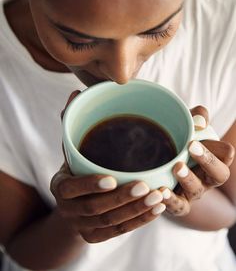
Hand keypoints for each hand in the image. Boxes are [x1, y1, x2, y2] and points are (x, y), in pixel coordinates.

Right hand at [50, 91, 165, 242]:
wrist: (72, 204)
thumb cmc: (76, 169)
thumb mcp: (72, 148)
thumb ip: (74, 122)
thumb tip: (75, 92)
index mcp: (61, 186)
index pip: (71, 188)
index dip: (90, 185)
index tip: (111, 178)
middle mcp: (68, 209)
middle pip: (95, 209)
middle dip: (121, 198)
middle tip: (146, 186)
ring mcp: (82, 226)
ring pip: (110, 223)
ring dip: (135, 211)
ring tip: (159, 196)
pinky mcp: (96, 236)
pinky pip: (119, 232)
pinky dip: (139, 221)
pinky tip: (158, 209)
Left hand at [160, 106, 234, 215]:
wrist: (163, 167)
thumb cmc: (179, 143)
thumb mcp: (187, 127)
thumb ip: (196, 118)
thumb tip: (200, 120)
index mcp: (214, 158)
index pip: (226, 153)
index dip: (218, 147)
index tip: (199, 138)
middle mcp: (208, 177)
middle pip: (219, 173)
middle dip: (208, 160)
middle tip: (191, 146)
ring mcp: (194, 192)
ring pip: (197, 189)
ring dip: (188, 178)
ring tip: (176, 167)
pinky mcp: (179, 204)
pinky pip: (179, 207)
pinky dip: (170, 200)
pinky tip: (160, 191)